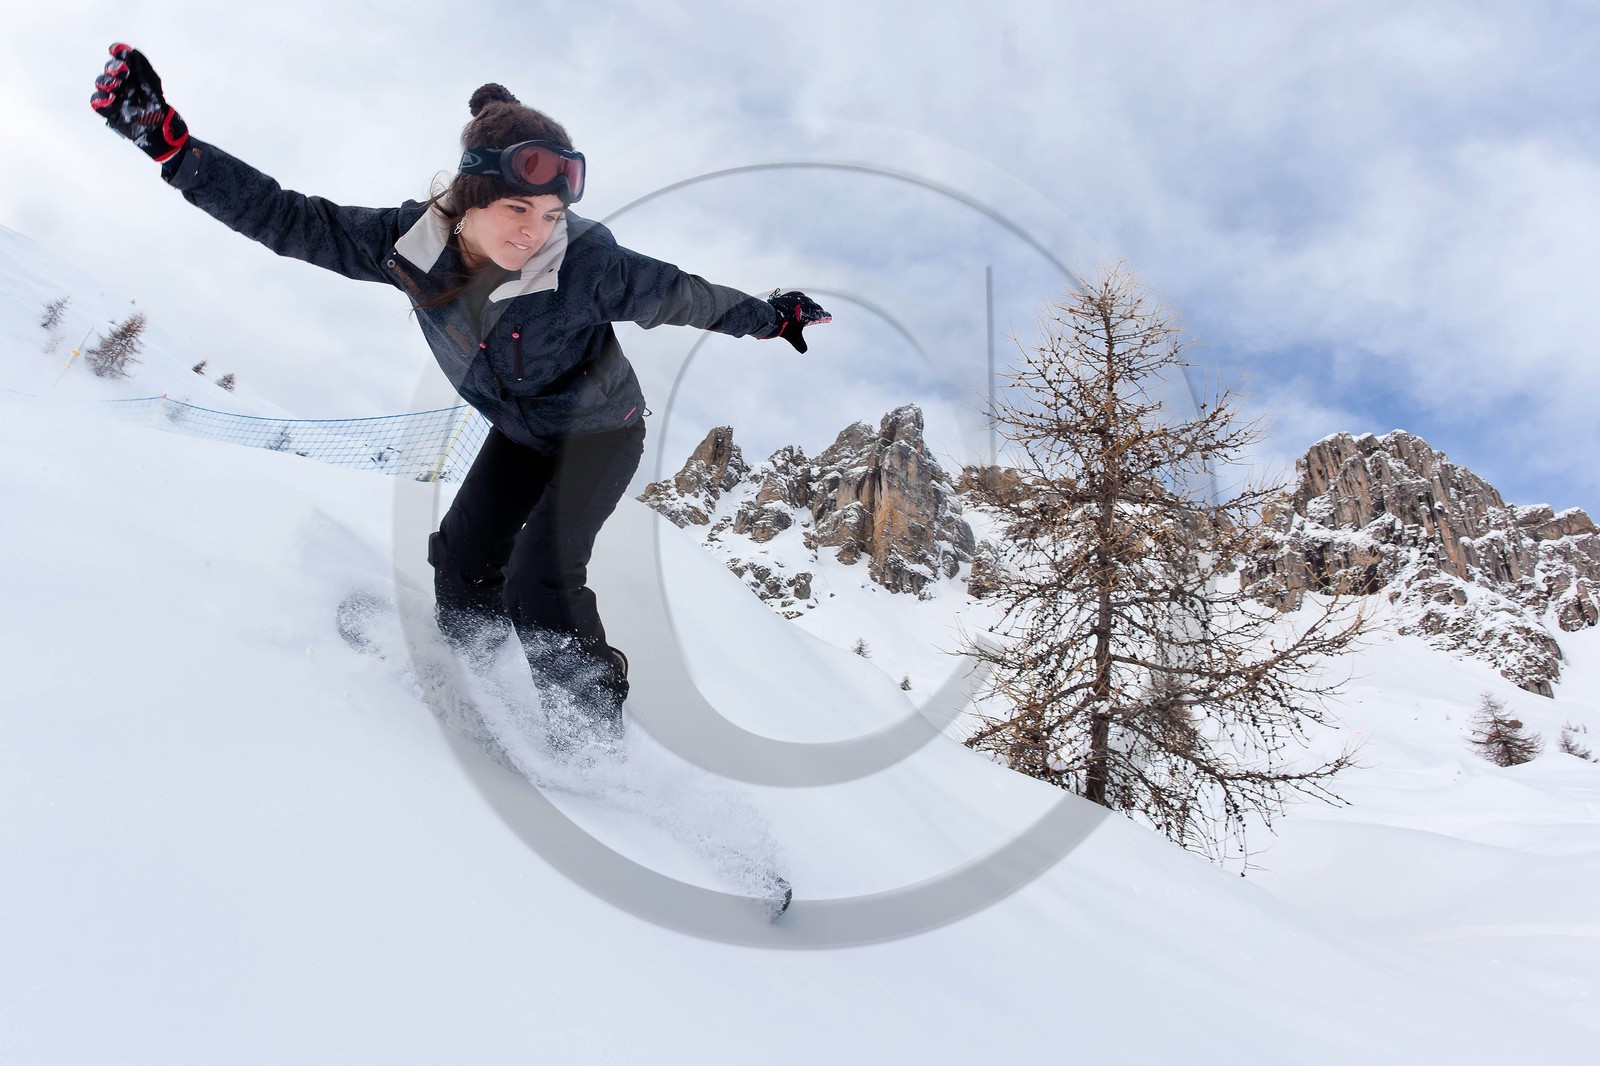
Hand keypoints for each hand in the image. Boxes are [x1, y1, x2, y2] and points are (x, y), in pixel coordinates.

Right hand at [91, 43, 188, 163]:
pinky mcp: (107, 109)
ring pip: (101, 83)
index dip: (117, 52)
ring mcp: (113, 95)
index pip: (120, 58)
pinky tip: (109, 98)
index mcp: (131, 74)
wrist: (159, 129)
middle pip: (109, 69)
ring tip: (115, 84)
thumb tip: (132, 51)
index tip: (116, 50)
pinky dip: (99, 99)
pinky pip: (96, 102)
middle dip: (113, 67)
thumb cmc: (156, 105)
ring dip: (106, 81)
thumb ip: (143, 68)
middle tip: (122, 70)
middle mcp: (120, 83)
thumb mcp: (152, 85)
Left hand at [766, 290, 830, 353]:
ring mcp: (797, 299)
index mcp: (809, 315)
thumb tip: (804, 351)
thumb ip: (800, 344)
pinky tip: (800, 298)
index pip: (820, 316)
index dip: (825, 317)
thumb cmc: (785, 327)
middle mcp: (805, 305)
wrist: (771, 316)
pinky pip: (798, 295)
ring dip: (810, 303)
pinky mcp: (789, 296)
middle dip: (818, 309)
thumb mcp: (794, 337)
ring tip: (810, 305)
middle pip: (814, 306)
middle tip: (820, 312)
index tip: (829, 317)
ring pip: (807, 300)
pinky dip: (800, 297)